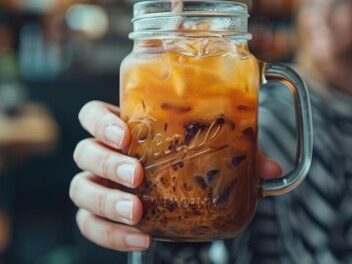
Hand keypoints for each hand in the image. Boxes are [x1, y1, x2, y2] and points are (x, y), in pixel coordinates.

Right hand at [70, 100, 282, 251]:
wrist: (182, 195)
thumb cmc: (188, 161)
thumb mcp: (213, 153)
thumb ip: (238, 155)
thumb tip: (271, 168)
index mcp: (124, 127)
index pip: (92, 115)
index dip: (100, 122)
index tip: (125, 134)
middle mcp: (104, 154)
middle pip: (85, 152)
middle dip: (108, 163)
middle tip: (137, 174)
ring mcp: (99, 186)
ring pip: (80, 189)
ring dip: (105, 200)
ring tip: (136, 209)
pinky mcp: (100, 217)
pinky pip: (90, 226)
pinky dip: (111, 234)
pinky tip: (141, 237)